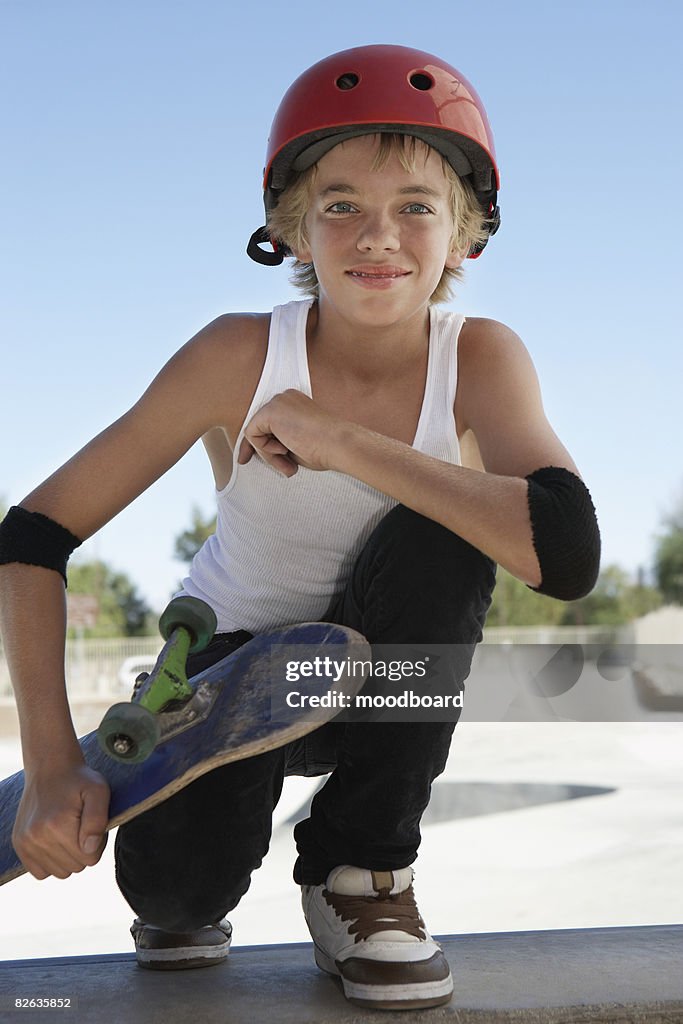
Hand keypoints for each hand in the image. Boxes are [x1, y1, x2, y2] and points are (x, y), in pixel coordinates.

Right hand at [13, 762, 109, 879]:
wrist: (50, 768)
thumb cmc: (79, 780)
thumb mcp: (98, 790)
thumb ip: (97, 820)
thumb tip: (89, 850)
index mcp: (58, 825)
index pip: (90, 859)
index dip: (97, 843)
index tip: (91, 824)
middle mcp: (37, 837)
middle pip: (76, 867)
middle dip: (84, 850)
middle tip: (81, 825)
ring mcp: (25, 842)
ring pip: (60, 872)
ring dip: (68, 857)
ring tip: (69, 831)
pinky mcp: (19, 844)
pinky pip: (40, 872)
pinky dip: (51, 862)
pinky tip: (55, 841)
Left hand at [237, 390, 347, 476]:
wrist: (338, 444)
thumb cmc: (325, 448)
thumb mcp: (296, 443)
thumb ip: (279, 442)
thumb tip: (257, 450)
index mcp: (293, 403)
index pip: (267, 423)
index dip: (260, 443)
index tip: (248, 459)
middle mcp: (284, 398)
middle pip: (258, 427)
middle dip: (265, 452)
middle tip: (285, 469)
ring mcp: (277, 403)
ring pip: (255, 433)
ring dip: (269, 455)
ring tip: (289, 464)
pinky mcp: (270, 411)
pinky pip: (252, 435)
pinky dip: (265, 450)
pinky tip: (285, 450)